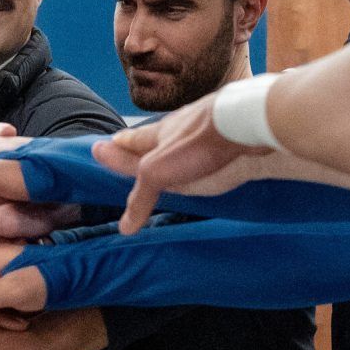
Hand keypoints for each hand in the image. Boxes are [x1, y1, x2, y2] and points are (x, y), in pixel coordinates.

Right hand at [93, 94, 264, 231]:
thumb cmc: (198, 143)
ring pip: (182, 139)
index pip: (131, 142)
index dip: (118, 147)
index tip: (103, 147)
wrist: (246, 124)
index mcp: (158, 133)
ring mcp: (204, 130)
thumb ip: (141, 196)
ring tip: (165, 150)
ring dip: (171, 145)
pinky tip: (206, 156)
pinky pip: (207, 146)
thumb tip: (124, 225)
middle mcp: (179, 128)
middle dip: (141, 143)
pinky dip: (200, 151)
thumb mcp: (158, 172)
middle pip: (155, 137)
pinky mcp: (227, 136)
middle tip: (127, 144)